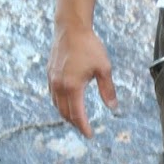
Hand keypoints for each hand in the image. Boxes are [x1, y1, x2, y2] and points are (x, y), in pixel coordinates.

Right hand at [47, 23, 116, 137]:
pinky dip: (60, 104)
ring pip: (57, 105)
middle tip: (85, 129)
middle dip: (75, 124)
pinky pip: (53, 95)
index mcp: (73, 87)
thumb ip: (108, 90)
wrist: (70, 28)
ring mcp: (52, 80)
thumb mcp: (104, 68)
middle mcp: (59, 86)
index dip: (84, 127)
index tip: (90, 135)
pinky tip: (68, 103)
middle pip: (65, 113)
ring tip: (77, 119)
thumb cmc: (89, 46)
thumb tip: (113, 108)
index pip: (77, 115)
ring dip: (67, 115)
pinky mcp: (50, 74)